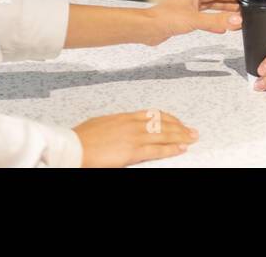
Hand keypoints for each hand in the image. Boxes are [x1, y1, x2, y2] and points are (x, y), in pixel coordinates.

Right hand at [74, 110, 197, 166]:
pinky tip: (181, 148)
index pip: (153, 114)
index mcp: (124, 117)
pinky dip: (171, 148)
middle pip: (162, 123)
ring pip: (164, 134)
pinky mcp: (133, 150)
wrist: (73, 147)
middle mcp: (132, 123)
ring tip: (192, 137)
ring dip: (181, 136)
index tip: (176, 121)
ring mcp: (134, 136)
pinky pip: (157, 149)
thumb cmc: (81, 138)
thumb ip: (114, 125)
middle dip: (179, 126)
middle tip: (191, 129)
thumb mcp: (100, 124)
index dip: (167, 118)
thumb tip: (118, 127)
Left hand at [146, 0, 241, 43]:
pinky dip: (213, 22)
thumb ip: (216, 21)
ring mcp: (188, 9)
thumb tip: (235, 20)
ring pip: (209, 7)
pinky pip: (204, 19)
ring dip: (221, 10)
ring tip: (233, 14)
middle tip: (239, 0)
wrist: (149, 28)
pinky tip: (219, 28)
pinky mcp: (184, 20)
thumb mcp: (195, 19)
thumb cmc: (165, 17)